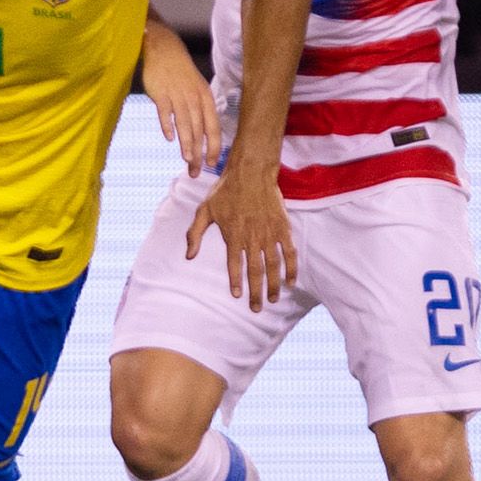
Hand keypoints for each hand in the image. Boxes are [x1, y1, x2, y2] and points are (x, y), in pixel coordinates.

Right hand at [142, 25, 218, 176]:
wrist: (164, 49)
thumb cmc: (180, 73)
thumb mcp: (196, 89)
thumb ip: (198, 111)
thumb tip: (200, 135)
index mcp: (205, 98)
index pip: (213, 127)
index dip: (213, 147)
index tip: (210, 164)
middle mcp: (194, 98)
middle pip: (198, 130)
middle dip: (198, 152)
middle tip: (194, 171)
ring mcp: (177, 95)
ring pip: (185, 124)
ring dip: (186, 143)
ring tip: (187, 159)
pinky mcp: (161, 92)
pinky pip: (166, 112)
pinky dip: (168, 125)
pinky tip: (169, 138)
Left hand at [186, 167, 296, 312]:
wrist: (251, 173)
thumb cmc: (224, 191)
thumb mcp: (204, 210)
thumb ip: (194, 233)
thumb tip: (189, 256)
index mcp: (233, 235)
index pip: (234, 265)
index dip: (236, 281)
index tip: (237, 295)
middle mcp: (252, 237)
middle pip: (256, 270)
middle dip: (257, 291)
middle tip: (257, 308)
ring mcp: (269, 233)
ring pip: (274, 265)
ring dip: (274, 284)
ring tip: (274, 299)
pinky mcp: (283, 227)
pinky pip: (289, 252)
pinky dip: (292, 268)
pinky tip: (291, 281)